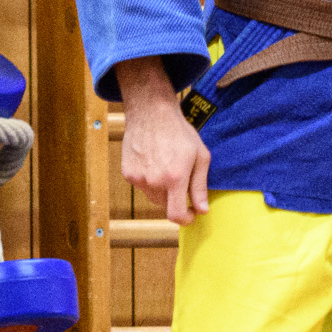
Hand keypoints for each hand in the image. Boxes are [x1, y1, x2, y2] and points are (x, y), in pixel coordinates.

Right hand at [117, 61, 212, 221]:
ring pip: (153, 197)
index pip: (176, 215)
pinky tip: (154, 161)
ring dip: (162, 189)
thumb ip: (200, 186)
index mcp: (175, 178)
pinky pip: (142, 186)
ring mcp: (138, 178)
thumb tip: (203, 210)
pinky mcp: (128, 173)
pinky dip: (149, 180)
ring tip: (166, 165)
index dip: (186, 219)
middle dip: (175, 198)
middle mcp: (154, 181)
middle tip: (181, 177)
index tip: (192, 213)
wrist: (151, 112)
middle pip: (165, 206)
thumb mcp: (200, 156)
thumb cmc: (180, 132)